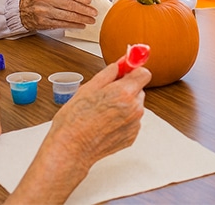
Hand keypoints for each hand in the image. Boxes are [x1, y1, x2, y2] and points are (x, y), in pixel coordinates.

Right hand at [7, 64, 150, 203]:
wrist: (71, 149)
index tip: (125, 71)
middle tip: (107, 94)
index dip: (133, 71)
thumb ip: (108, 73)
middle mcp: (134, 108)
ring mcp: (134, 124)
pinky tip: (105, 123)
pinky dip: (123, 119)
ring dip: (125, 105)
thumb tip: (119, 64)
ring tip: (103, 112)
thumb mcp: (88, 89)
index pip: (144, 73)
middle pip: (139, 90)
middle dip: (126, 88)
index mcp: (124, 93)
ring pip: (135, 106)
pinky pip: (132, 121)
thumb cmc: (75, 121)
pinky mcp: (132, 136)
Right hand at [19, 0, 97, 30]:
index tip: (89, 1)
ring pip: (66, 16)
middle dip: (84, 10)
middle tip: (93, 12)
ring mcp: (43, 11)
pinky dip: (73, 25)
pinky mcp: (43, 22)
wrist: (23, 9)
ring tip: (90, 20)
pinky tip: (81, 24)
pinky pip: (62, 24)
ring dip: (81, 19)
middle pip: (68, 5)